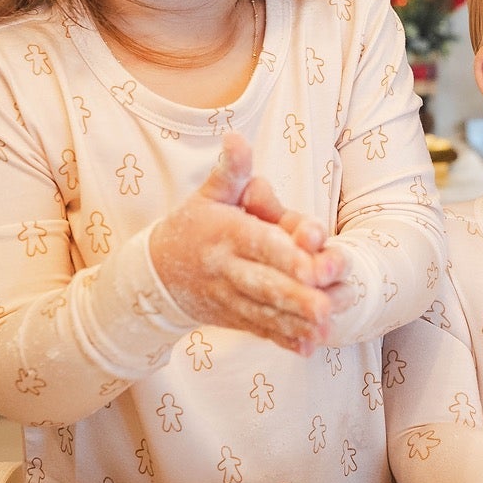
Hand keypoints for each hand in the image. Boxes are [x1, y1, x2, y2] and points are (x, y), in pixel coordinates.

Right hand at [150, 135, 334, 352]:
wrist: (155, 274)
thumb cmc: (193, 226)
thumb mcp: (208, 194)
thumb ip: (231, 170)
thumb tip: (236, 136)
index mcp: (225, 234)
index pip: (257, 244)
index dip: (284, 255)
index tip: (311, 266)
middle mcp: (226, 268)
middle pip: (264, 284)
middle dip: (296, 297)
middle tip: (326, 307)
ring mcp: (228, 297)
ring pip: (264, 312)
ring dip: (295, 322)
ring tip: (325, 328)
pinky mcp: (232, 318)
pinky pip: (259, 329)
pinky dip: (282, 339)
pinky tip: (308, 346)